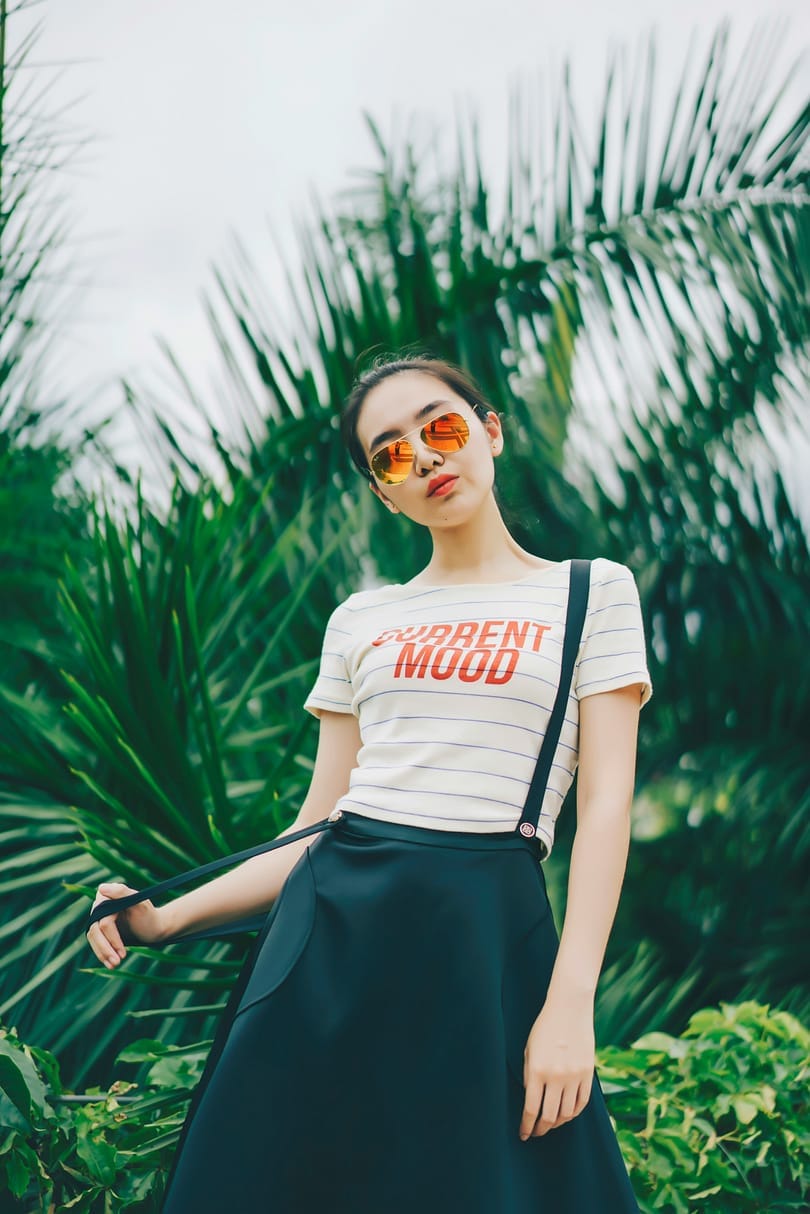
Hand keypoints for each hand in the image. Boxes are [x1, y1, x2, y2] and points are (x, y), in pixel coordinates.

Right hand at [87, 883, 164, 968]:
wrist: (155, 928)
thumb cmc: (150, 916)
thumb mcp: (141, 904)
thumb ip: (122, 893)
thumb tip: (101, 888)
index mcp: (109, 894)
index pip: (104, 920)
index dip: (112, 937)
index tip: (122, 952)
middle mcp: (101, 904)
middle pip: (96, 929)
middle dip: (107, 948)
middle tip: (118, 962)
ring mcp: (98, 916)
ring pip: (93, 937)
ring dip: (103, 953)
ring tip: (115, 965)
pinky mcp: (99, 928)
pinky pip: (95, 942)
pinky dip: (102, 954)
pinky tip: (110, 964)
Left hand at [518, 994, 594, 1139]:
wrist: (569, 1009)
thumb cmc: (544, 1028)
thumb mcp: (529, 1050)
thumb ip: (530, 1076)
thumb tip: (531, 1101)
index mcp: (538, 1070)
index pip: (531, 1109)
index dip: (526, 1126)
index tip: (524, 1134)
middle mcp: (557, 1076)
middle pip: (549, 1116)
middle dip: (541, 1129)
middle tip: (536, 1132)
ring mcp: (574, 1076)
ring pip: (567, 1113)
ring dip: (557, 1123)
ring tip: (550, 1124)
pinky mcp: (588, 1073)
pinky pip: (582, 1103)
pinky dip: (573, 1113)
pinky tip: (566, 1114)